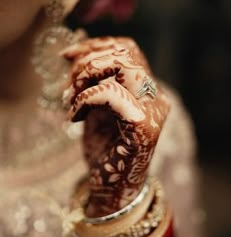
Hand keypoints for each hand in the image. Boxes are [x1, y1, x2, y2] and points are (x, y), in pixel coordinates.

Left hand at [63, 37, 169, 217]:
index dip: (95, 46)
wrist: (112, 190)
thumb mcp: (96, 107)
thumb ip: (93, 80)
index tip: (68, 57)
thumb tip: (77, 50)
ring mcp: (153, 113)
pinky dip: (84, 100)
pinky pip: (109, 94)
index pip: (128, 48)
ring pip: (122, 66)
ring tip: (70, 99)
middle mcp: (157, 100)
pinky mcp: (143, 127)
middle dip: (87, 62)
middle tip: (67, 86)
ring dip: (85, 78)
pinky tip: (74, 117)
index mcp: (148, 93)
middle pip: (125, 52)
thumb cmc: (105, 152)